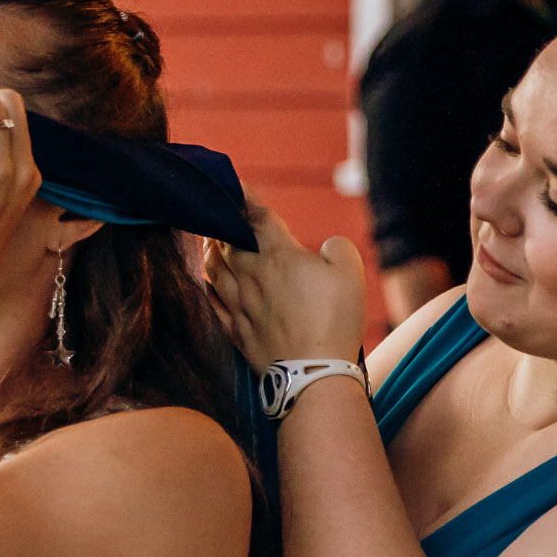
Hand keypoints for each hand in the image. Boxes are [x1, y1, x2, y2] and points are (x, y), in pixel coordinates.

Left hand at [202, 198, 366, 365]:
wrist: (314, 373)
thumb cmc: (335, 320)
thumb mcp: (350, 272)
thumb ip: (335, 247)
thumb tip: (324, 247)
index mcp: (278, 256)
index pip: (256, 217)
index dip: (245, 197)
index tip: (234, 183)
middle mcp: (251, 277)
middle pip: (226, 242)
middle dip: (221, 224)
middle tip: (218, 213)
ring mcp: (239, 306)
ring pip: (213, 269)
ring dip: (209, 250)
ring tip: (209, 241)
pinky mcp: (236, 332)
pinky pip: (212, 302)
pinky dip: (207, 286)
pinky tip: (206, 281)